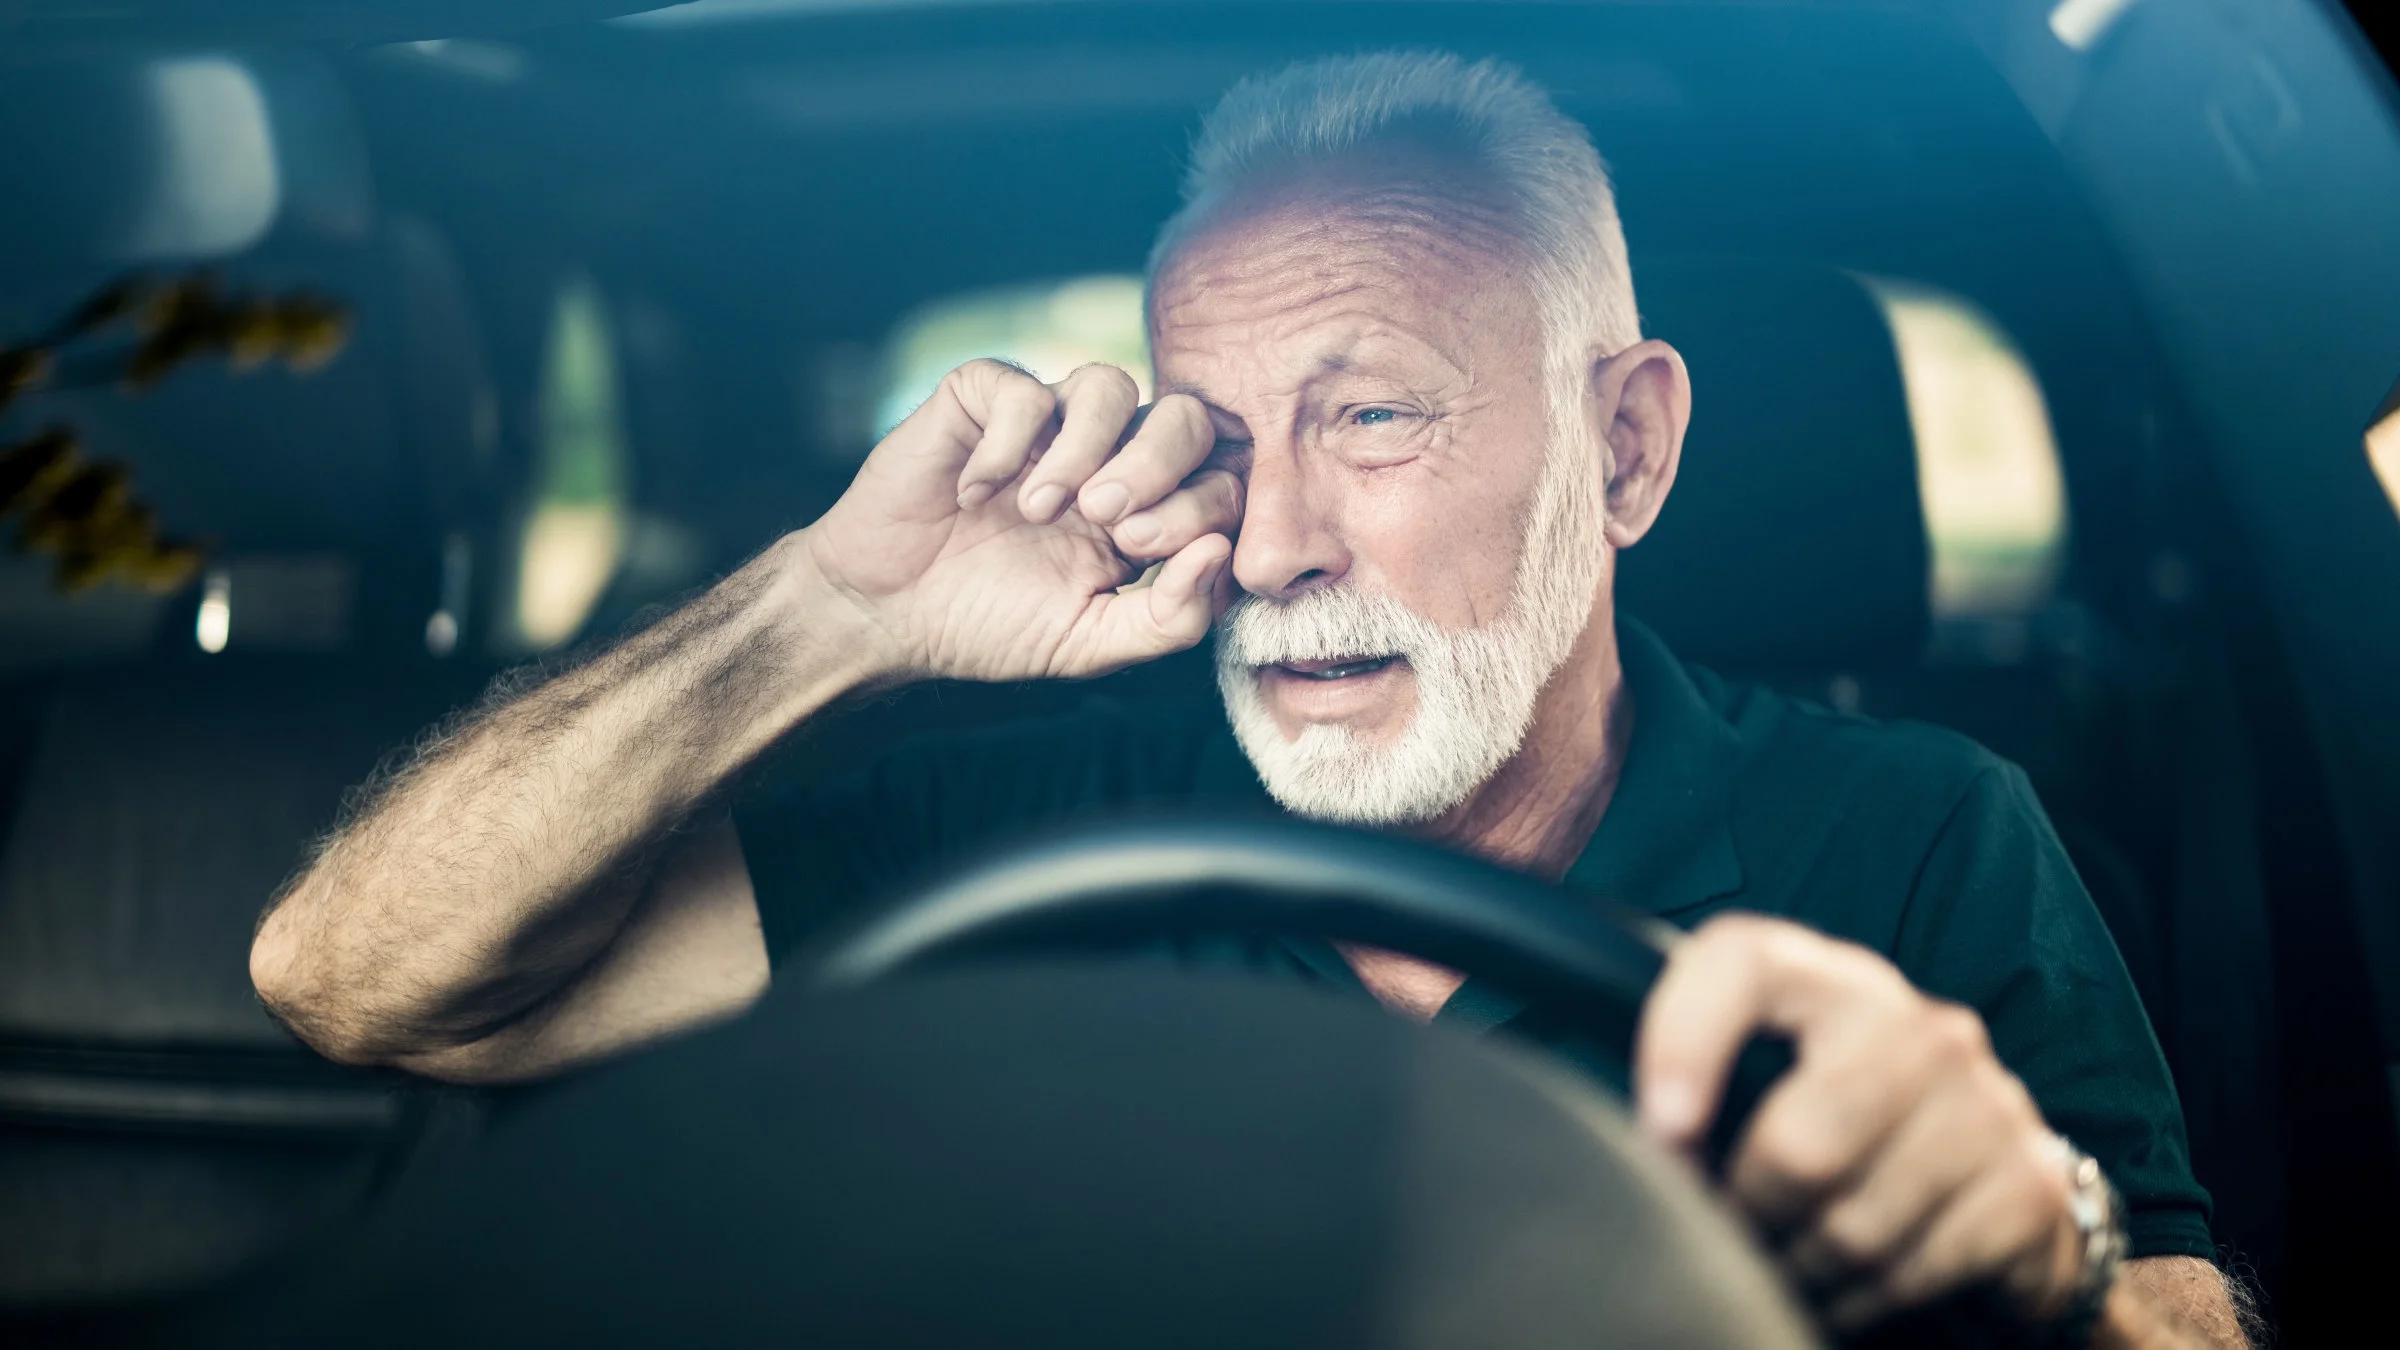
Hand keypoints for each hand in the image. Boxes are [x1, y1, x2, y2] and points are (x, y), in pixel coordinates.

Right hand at [804, 359, 1238, 681]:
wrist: (888, 614)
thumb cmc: (991, 626)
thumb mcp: (1091, 643)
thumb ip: (1169, 617)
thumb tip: (1219, 554)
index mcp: (1147, 510)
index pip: (1218, 475)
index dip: (1200, 504)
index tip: (1139, 551)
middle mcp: (1107, 455)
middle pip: (1183, 416)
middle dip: (1159, 466)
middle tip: (1108, 521)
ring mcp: (1046, 423)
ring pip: (1108, 384)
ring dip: (1087, 447)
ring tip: (1042, 508)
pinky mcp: (981, 402)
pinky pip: (1020, 388)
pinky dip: (1006, 442)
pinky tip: (974, 494)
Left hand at [1634, 914, 2082, 1331]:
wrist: (2000, 1179)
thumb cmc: (1845, 1123)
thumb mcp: (1775, 1075)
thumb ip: (1709, 1075)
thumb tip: (1633, 1143)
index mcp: (1832, 979)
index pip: (1742, 962)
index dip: (1684, 1039)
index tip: (1660, 1130)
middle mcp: (1917, 1024)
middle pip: (1800, 1142)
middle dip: (1750, 1211)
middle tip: (1732, 1233)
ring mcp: (1984, 1099)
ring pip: (1853, 1225)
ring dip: (1804, 1269)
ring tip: (1787, 1265)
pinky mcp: (2027, 1182)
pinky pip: (1914, 1271)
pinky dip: (1864, 1300)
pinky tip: (1849, 1289)